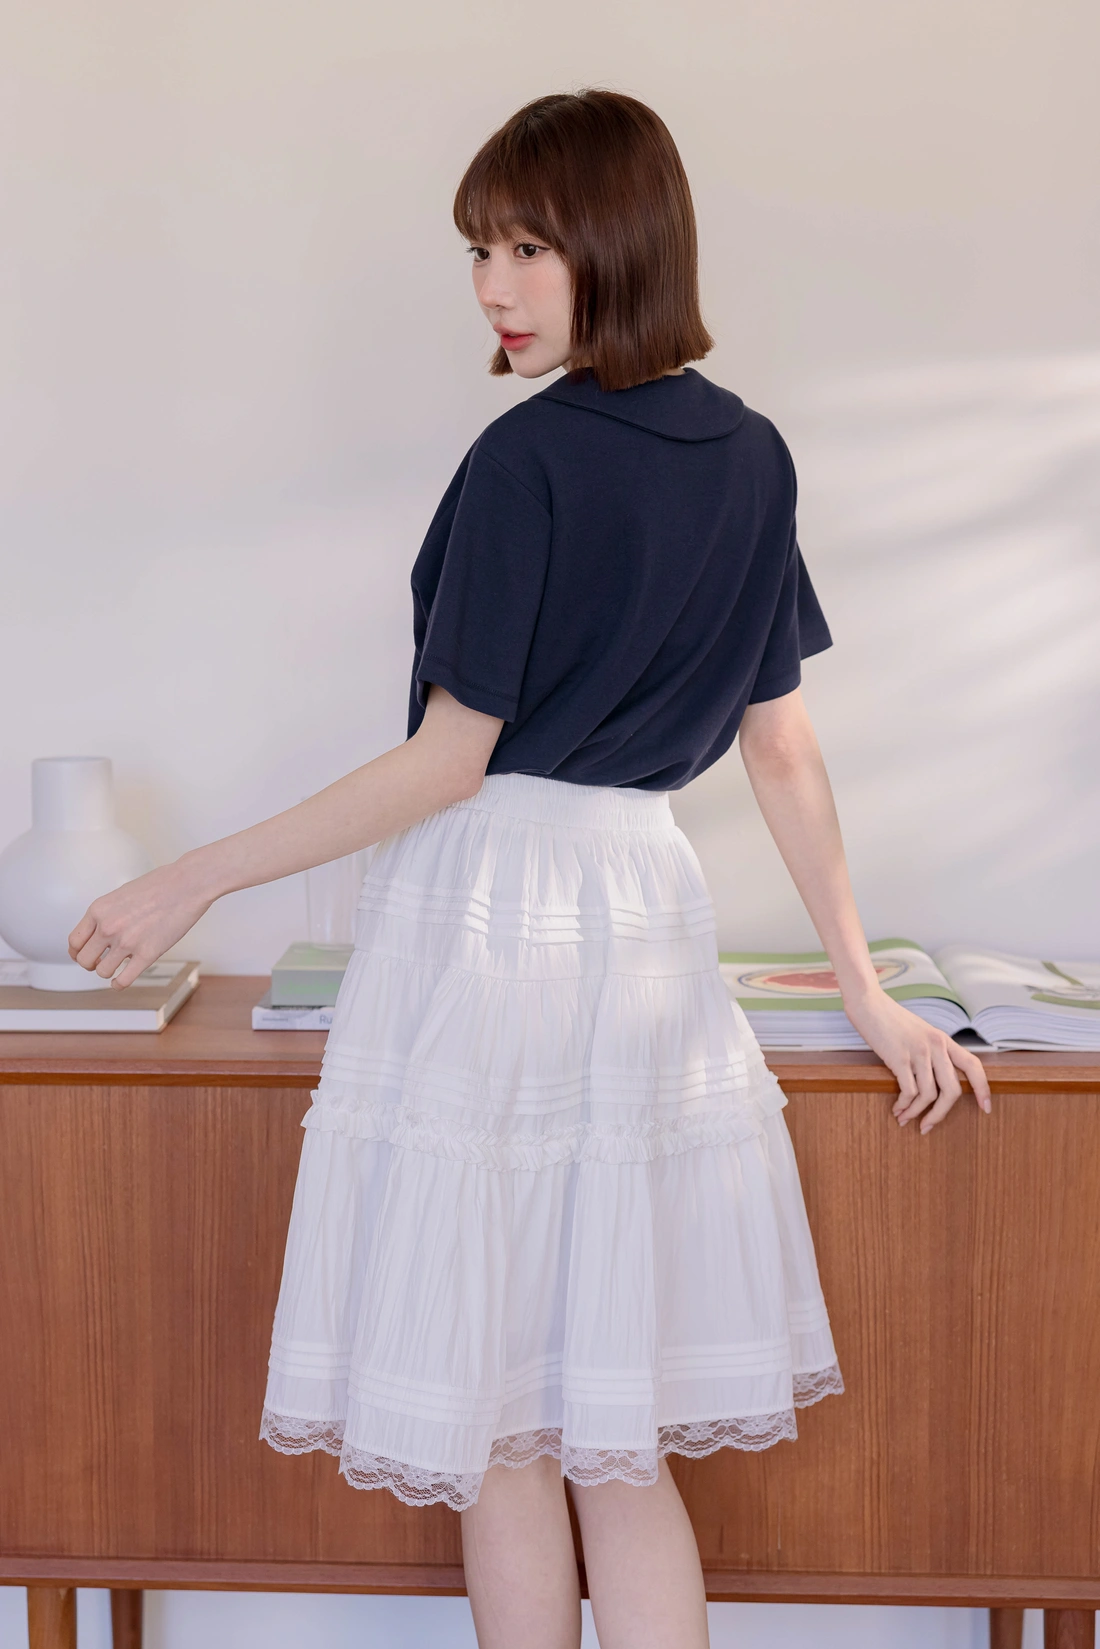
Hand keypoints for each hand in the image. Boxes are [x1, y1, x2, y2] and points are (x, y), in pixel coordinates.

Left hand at [68, 860, 212, 988]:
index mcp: (99, 910)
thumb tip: (101, 931)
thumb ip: (108, 913)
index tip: (83, 954)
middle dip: (91, 964)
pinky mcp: (147, 954)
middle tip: (100, 961)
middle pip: (84, 960)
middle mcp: (108, 927)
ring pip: (102, 972)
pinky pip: (124, 980)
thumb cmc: (161, 884)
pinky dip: (119, 984)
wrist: (188, 884)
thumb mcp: (122, 894)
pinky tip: (121, 980)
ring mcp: (127, 942)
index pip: (74, 941)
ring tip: (116, 967)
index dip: (77, 952)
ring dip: (107, 972)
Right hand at [843, 986, 991, 1133]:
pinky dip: (904, 1105)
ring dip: (917, 1113)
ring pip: (929, 1095)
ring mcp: (919, 1052)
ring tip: (904, 1119)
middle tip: (928, 1126)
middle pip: (952, 1090)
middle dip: (941, 1114)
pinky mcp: (899, 1058)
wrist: (868, 1003)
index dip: (983, 1089)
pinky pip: (909, 1091)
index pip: (973, 1066)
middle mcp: (936, 1046)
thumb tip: (935, 1079)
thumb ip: (931, 1051)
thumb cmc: (890, 1019)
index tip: (986, 1108)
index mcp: (944, 1040)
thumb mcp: (920, 1033)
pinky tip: (897, 1108)